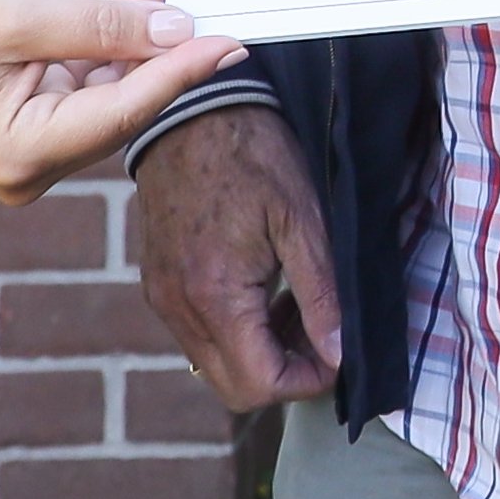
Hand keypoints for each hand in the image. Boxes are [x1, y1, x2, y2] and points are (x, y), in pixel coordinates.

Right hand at [0, 0, 243, 201]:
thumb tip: (177, 28)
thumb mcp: (19, 17)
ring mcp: (39, 146)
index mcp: (25, 153)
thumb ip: (102, 26)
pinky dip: (113, 38)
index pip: (125, 111)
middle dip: (162, 41)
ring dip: (140, 31)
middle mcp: (36, 163)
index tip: (230, 41)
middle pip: (124, 101)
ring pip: (113, 86)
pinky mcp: (40, 121)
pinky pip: (91, 79)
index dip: (182, 71)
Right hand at [122, 87, 346, 411]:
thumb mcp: (302, 220)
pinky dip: (238, 331)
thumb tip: (340, 352)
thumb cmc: (251, 154)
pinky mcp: (160, 285)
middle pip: (236, 388)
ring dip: (263, 353)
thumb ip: (321, 294)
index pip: (261, 386)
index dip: (309, 381)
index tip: (338, 351)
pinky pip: (200, 335)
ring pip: (216, 366)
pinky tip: (266, 290)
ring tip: (299, 306)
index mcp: (215, 296)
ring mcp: (163, 299)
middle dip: (287, 373)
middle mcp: (179, 309)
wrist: (190, 110)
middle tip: (322, 331)